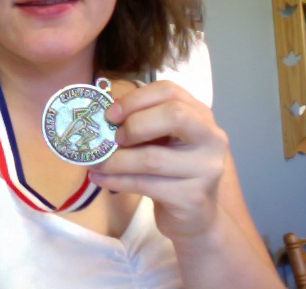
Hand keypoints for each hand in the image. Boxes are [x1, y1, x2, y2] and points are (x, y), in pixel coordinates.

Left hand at [88, 80, 228, 241]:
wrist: (195, 215)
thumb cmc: (171, 169)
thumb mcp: (161, 139)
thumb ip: (141, 122)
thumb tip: (104, 114)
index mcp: (200, 115)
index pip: (169, 90)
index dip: (136, 99)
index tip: (111, 114)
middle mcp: (211, 137)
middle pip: (174, 115)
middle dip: (134, 125)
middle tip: (113, 139)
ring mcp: (206, 168)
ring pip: (152, 158)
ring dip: (115, 160)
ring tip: (94, 162)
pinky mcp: (192, 197)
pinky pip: (145, 184)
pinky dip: (116, 180)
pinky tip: (100, 178)